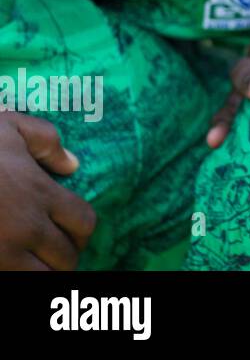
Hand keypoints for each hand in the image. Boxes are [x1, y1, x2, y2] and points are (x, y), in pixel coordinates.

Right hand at [0, 113, 96, 269]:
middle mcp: (26, 227)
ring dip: (43, 273)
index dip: (81, 231)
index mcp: (40, 194)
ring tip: (35, 264)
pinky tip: (10, 265)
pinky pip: (11, 281)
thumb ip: (46, 140)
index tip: (72, 232)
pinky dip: (16, 276)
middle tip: (54, 253)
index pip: (84, 224)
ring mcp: (2, 251)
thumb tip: (71, 164)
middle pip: (66, 257)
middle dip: (64, 256)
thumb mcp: (9, 125)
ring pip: (41, 278)